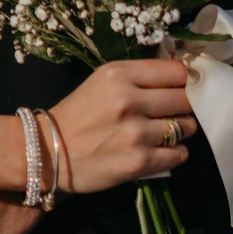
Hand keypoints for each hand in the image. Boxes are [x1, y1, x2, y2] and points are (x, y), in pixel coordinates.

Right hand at [49, 58, 197, 193]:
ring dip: (180, 131)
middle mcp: (129, 101)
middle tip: (173, 112)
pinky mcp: (139, 162)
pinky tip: (160, 151)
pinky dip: (175, 153)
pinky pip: (179, 154)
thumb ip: (137, 77)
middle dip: (184, 106)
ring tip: (164, 133)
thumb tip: (181, 78)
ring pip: (186, 127)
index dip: (184, 80)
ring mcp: (136, 133)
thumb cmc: (78, 114)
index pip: (176, 71)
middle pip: (185, 99)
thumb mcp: (101, 82)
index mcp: (119, 75)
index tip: (181, 87)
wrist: (47, 151)